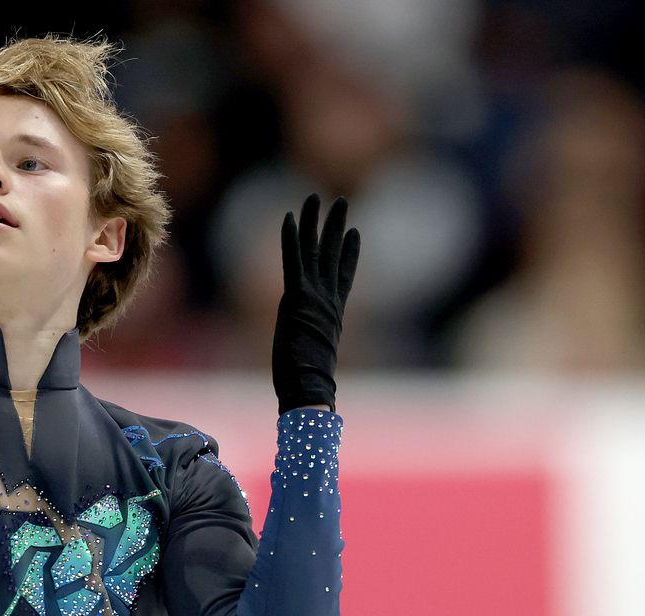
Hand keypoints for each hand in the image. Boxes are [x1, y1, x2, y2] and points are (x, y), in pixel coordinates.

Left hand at [272, 193, 359, 414]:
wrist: (310, 388)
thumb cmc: (311, 388)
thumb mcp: (315, 366)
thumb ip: (317, 360)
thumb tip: (319, 378)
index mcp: (333, 315)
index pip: (344, 277)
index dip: (349, 254)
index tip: (355, 234)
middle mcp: (327, 301)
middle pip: (333, 255)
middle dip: (336, 227)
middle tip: (342, 202)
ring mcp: (314, 297)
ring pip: (315, 250)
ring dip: (316, 222)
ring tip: (318, 197)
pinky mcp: (297, 297)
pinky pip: (293, 260)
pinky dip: (291, 238)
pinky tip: (289, 217)